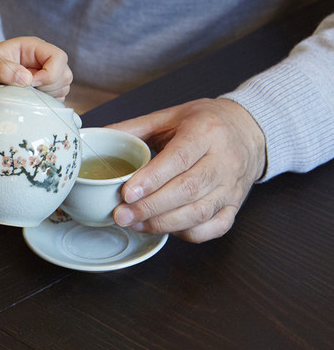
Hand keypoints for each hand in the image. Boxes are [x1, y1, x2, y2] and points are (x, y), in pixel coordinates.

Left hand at [0, 33, 71, 99]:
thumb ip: (5, 70)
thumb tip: (27, 79)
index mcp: (33, 47)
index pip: (59, 57)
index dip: (51, 73)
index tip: (31, 84)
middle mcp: (41, 60)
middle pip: (65, 74)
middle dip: (49, 87)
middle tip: (25, 92)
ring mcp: (42, 75)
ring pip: (62, 88)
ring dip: (47, 97)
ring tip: (23, 97)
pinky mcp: (39, 90)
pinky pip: (54, 99)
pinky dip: (44, 104)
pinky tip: (26, 104)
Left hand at [110, 98, 265, 241]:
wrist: (248, 130)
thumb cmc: (206, 123)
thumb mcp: (171, 116)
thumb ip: (135, 127)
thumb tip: (100, 135)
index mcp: (205, 131)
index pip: (178, 158)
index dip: (152, 179)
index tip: (127, 193)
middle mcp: (223, 160)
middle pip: (187, 190)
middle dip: (150, 207)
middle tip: (122, 215)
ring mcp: (232, 186)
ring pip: (199, 212)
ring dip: (164, 223)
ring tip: (135, 223)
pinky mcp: (235, 205)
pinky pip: (214, 228)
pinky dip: (187, 233)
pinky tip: (166, 228)